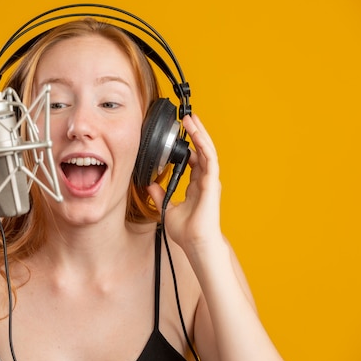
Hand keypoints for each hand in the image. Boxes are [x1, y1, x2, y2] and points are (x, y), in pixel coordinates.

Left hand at [147, 114, 223, 252]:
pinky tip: (196, 133)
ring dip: (199, 133)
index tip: (181, 134)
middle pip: (202, 151)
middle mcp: (205, 181)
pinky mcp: (212, 182)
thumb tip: (149, 184)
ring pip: (207, 150)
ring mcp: (210, 181)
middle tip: (187, 118)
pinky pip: (209, 158)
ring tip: (191, 118)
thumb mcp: (167, 208)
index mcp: (196, 186)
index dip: (189, 146)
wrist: (196, 243)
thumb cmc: (187, 231)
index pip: (194, 160)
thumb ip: (160, 194)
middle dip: (195, 133)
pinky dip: (203, 144)